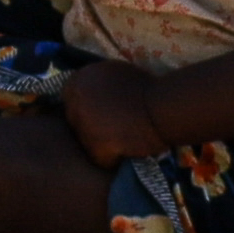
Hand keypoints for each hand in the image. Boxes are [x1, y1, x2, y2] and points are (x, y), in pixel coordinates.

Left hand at [52, 60, 170, 166]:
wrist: (163, 106)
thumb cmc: (146, 87)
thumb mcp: (113, 73)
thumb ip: (95, 82)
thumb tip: (88, 92)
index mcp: (77, 80)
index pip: (70, 101)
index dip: (86, 110)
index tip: (102, 115)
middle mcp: (75, 101)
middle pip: (74, 123)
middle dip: (91, 128)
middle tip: (114, 130)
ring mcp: (83, 124)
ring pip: (86, 144)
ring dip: (101, 145)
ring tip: (123, 140)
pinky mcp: (95, 145)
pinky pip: (100, 159)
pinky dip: (113, 159)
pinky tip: (127, 151)